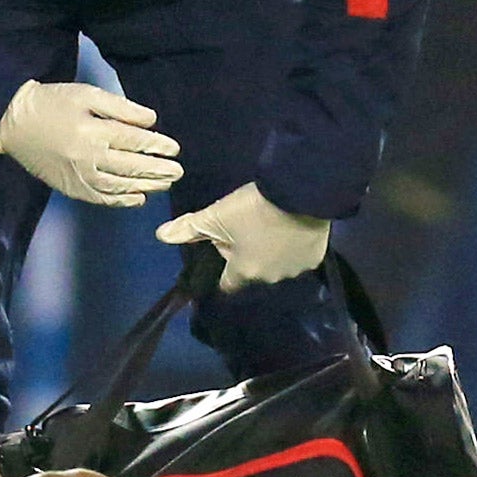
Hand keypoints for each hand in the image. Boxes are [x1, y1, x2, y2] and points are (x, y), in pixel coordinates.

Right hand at [0, 81, 182, 206]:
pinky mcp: (70, 188)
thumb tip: (151, 120)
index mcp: (93, 131)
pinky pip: (100, 199)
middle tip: (178, 172)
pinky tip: (137, 199)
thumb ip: (120, 107)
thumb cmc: (52, 102)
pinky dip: (121, 201)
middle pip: (131, 167)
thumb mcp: (86, 94)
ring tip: (164, 184)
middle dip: (158, 170)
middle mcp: (88, 158)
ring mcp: (78, 177)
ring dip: (145, 187)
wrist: (12, 122)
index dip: (157, 146)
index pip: (134, 141)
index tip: (174, 149)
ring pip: (119, 186)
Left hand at [155, 182, 329, 293]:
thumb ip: (188, 229)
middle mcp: (269, 279)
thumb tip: (160, 236)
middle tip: (247, 228)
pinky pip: (298, 257)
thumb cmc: (253, 208)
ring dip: (272, 252)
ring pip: (277, 266)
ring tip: (272, 226)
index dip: (221, 267)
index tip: (222, 249)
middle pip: (252, 272)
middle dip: (248, 257)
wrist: (300, 192)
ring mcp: (295, 270)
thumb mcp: (215, 215)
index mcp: (243, 272)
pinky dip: (294, 246)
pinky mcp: (316, 258)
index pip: (226, 284)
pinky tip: (292, 227)